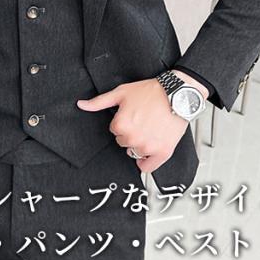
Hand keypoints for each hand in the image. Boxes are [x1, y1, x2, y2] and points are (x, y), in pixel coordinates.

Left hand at [76, 70, 205, 173]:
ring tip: (150, 129)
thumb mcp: (121, 93)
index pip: (114, 130)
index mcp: (121, 125)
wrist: (177, 94)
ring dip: (139, 144)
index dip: (123, 121)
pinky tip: (151, 149)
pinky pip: (147, 167)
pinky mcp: (162, 152)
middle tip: (142, 120)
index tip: (133, 114)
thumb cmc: (151, 92)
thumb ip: (99, 102)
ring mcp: (148, 147)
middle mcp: (133, 138)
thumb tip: (81, 105)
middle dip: (130, 132)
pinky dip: (147, 161)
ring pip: (134, 152)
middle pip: (123, 142)